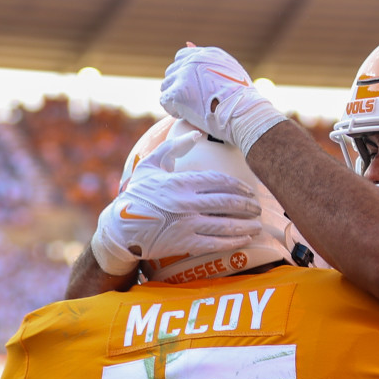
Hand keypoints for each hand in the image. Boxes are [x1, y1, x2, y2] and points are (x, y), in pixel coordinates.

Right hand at [89, 130, 261, 275]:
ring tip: (257, 224)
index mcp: (180, 182)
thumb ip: (173, 147)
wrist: (120, 227)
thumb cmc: (138, 194)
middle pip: (227, 202)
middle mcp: (186, 203)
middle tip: (258, 207)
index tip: (250, 190)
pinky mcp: (184, 243)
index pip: (219, 182)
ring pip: (225, 224)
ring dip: (246, 224)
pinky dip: (234, 241)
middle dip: (247, 205)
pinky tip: (245, 239)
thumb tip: (197, 134)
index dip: (239, 186)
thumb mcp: (151, 165)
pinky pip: (216, 243)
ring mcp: (186, 224)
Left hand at [159, 45, 286, 153]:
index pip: (181, 58)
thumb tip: (187, 42)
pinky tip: (186, 115)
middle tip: (194, 103)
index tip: (194, 89)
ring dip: (175, 99)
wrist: (246, 113)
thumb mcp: (229, 70)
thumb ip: (207, 58)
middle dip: (179, 87)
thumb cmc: (241, 97)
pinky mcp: (179, 92)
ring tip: (191, 109)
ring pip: (166, 86)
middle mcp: (193, 60)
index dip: (185, 75)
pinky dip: (172, 110)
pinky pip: (165, 100)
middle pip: (172, 72)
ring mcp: (185, 75)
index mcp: (205, 54)